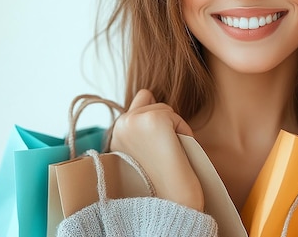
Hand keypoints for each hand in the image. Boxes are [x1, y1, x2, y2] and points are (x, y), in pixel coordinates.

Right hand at [110, 89, 203, 210]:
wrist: (170, 203)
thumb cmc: (160, 182)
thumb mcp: (139, 151)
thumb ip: (139, 126)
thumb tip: (147, 93)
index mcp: (114, 134)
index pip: (140, 100)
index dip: (151, 119)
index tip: (155, 144)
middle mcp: (120, 124)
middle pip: (153, 102)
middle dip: (163, 124)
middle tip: (162, 155)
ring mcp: (135, 120)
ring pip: (165, 109)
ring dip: (173, 129)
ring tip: (168, 156)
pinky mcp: (154, 120)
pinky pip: (176, 117)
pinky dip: (183, 132)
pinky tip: (175, 152)